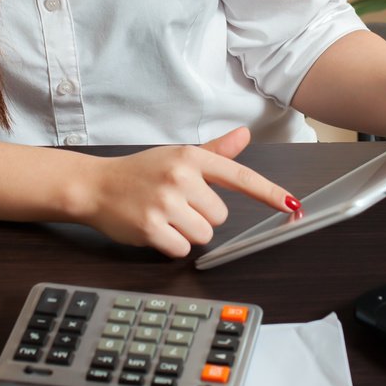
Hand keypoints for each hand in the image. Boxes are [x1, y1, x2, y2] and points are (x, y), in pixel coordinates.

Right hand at [72, 128, 298, 256]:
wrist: (94, 186)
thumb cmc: (139, 172)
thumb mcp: (176, 155)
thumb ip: (214, 151)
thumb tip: (244, 136)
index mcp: (191, 157)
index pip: (239, 176)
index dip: (268, 193)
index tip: (292, 205)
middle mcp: (180, 177)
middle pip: (220, 216)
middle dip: (201, 217)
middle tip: (176, 205)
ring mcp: (165, 203)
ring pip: (203, 235)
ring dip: (187, 233)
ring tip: (164, 216)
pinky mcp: (151, 228)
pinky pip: (182, 249)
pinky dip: (171, 245)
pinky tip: (155, 229)